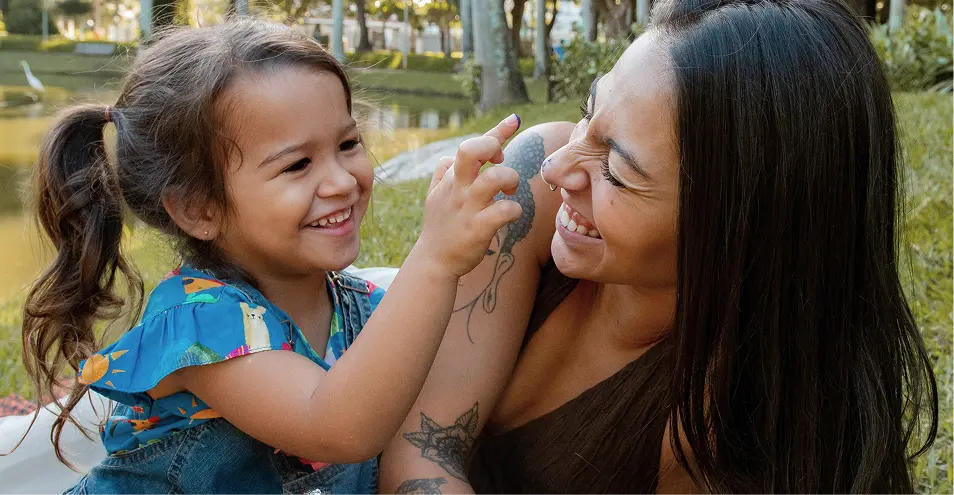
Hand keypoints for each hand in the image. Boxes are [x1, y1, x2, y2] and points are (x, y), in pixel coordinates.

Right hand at [415, 114, 522, 277]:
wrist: (434, 261)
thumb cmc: (440, 226)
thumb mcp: (435, 195)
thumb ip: (442, 173)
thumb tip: (450, 157)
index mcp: (451, 178)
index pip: (471, 146)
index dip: (496, 131)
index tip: (514, 120)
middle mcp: (458, 188)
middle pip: (471, 151)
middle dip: (493, 146)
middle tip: (501, 161)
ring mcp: (468, 207)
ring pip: (494, 178)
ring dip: (510, 178)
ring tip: (510, 190)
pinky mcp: (478, 228)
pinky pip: (504, 210)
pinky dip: (515, 210)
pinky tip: (511, 215)